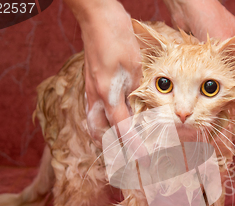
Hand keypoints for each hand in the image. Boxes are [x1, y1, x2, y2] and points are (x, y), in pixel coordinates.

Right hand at [65, 0, 141, 146]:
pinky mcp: (90, 82)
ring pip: (93, 122)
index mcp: (109, 94)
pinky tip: (111, 120)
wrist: (97, 17)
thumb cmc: (118, 38)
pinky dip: (101, 121)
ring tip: (116, 146)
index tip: (143, 159)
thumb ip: (138, 90)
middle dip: (112, 148)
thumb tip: (142, 109)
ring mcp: (90, 89)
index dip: (134, 146)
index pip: (122, 129)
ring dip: (104, 136)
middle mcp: (96, 96)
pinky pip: (92, 110)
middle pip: (100, 132)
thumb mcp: (136, 66)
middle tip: (125, 158)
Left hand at [163, 0, 234, 106]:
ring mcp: (232, 65)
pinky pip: (222, 87)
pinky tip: (212, 103)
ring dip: (231, 100)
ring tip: (222, 110)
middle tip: (233, 111)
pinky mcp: (217, 69)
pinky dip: (219, 95)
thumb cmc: (209, 18)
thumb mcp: (224, 45)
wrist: (187, 7)